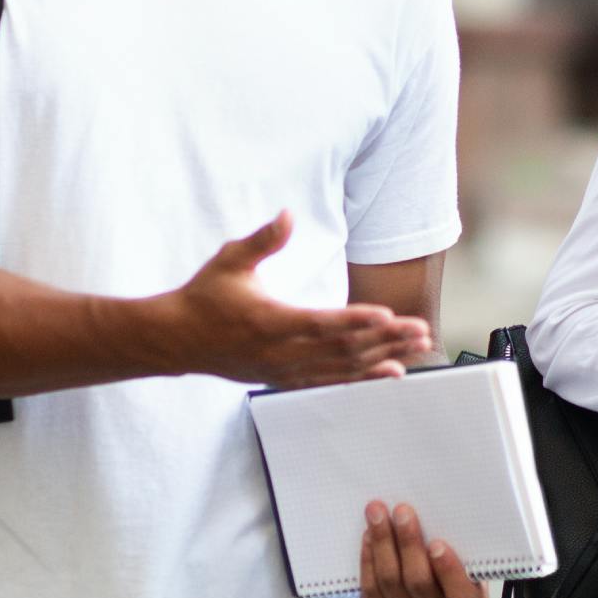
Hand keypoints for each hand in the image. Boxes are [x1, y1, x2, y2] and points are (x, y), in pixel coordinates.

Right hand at [159, 213, 433, 386]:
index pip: (320, 323)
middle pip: (342, 349)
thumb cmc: (204, 296)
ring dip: (383, 358)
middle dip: (386, 340)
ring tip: (416, 348)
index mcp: (269, 321)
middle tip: (420, 330)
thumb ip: (262, 241)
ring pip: (343, 368)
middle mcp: (281, 352)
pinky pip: (332, 381)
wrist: (177, 340)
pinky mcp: (286, 379)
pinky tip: (390, 372)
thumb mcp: (229, 260)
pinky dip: (364, 378)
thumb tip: (287, 216)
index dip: (356, 320)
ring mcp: (285, 370)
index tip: (387, 315)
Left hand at [358, 501, 488, 597]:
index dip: (448, 570)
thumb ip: (456, 546)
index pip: (461, 595)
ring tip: (377, 513)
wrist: (423, 596)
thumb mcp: (462, 560)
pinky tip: (368, 537)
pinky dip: (368, 559)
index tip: (436, 543)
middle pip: (418, 582)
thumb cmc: (448, 569)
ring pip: (390, 582)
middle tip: (401, 511)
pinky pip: (371, 590)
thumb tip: (431, 510)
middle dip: (408, 542)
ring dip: (382, 543)